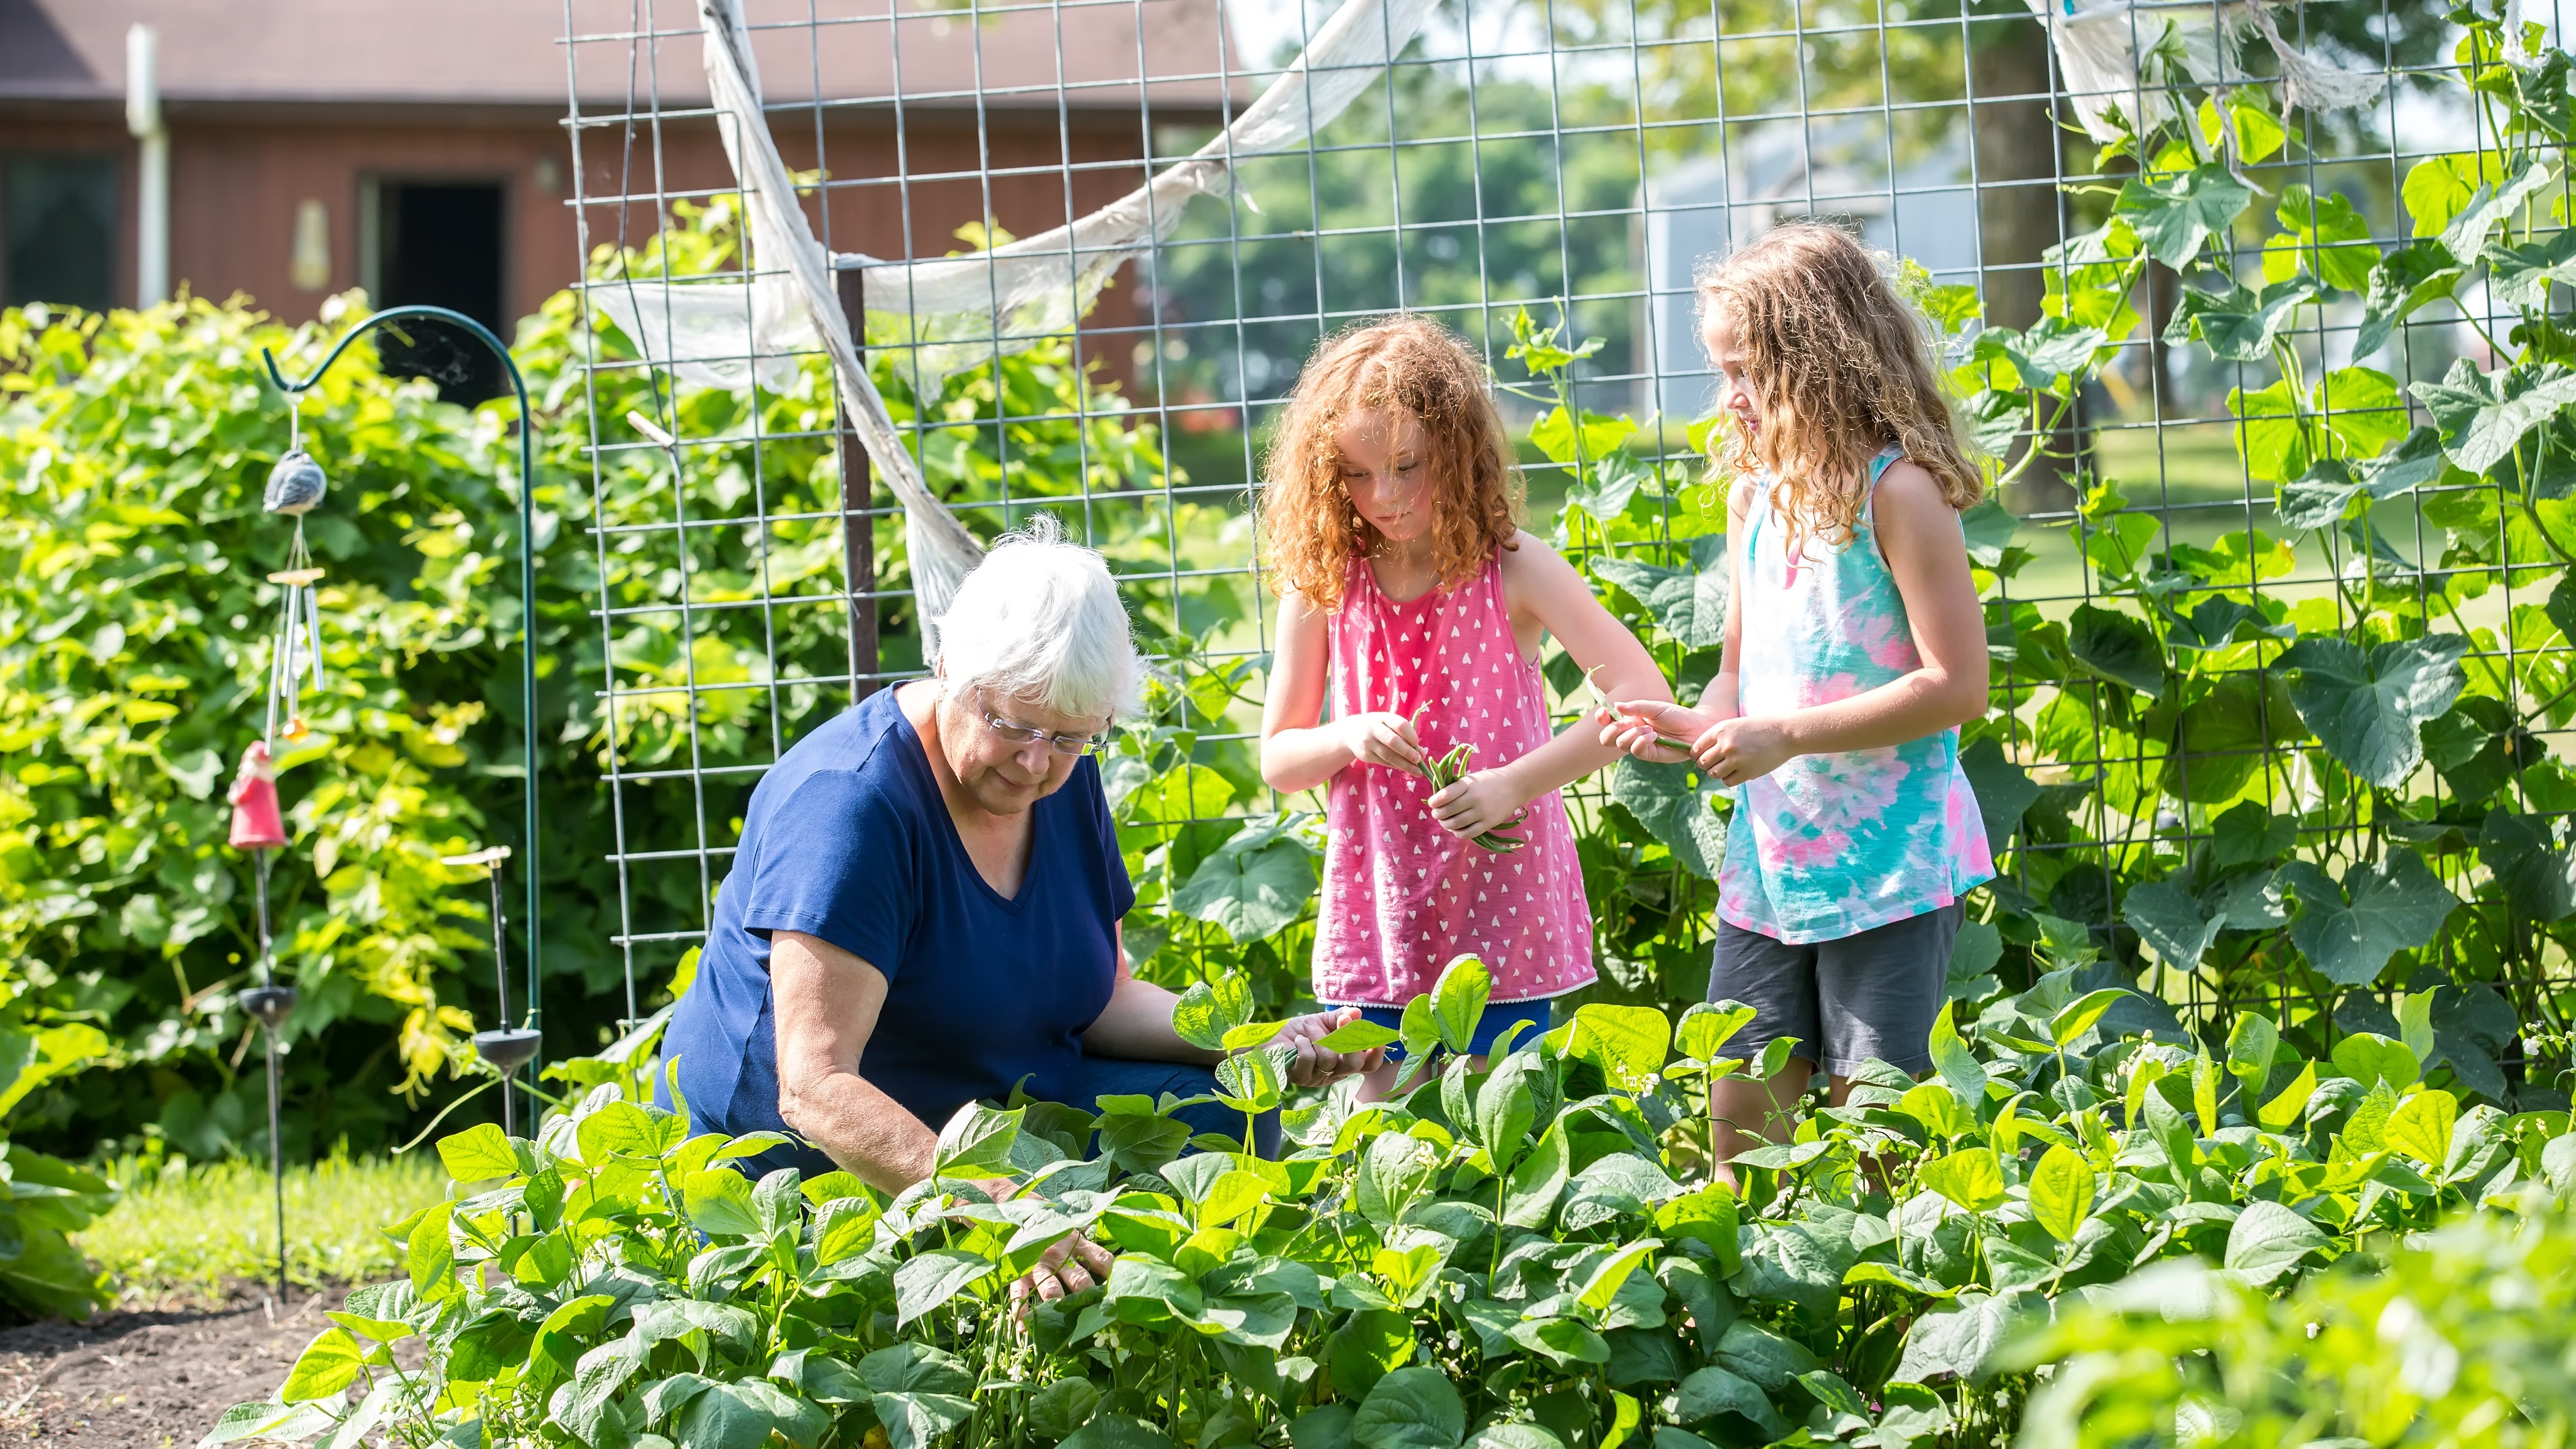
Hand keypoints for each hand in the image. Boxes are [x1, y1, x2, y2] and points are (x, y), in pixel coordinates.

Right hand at [1008, 1232, 1115, 1322]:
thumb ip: (1092, 1240)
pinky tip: (1024, 1327)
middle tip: (1096, 1308)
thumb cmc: (1056, 1226)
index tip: (1120, 1289)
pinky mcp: (1020, 1273)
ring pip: (1051, 1287)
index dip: (1113, 1274)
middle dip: (1088, 1293)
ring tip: (1063, 1312)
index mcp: (1078, 1244)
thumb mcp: (1076, 1227)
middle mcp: (1060, 1256)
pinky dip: (1020, 1310)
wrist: (1022, 1213)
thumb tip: (1116, 1255)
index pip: (1101, 1259)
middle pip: (1078, 1277)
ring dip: (1058, 1301)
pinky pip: (1019, 1293)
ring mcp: (1039, 1266)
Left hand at [1266, 1007, 1387, 1086]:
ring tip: (1307, 1027)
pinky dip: (1304, 1044)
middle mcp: (1333, 1073)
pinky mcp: (1298, 1077)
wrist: (1269, 1038)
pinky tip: (1297, 1040)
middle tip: (1344, 1021)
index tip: (1377, 1038)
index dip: (1376, 1054)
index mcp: (1344, 1061)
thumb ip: (1341, 1018)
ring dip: (1318, 1034)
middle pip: (1354, 1065)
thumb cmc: (1299, 1032)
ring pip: (1329, 1058)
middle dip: (1350, 1041)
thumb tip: (1357, 1013)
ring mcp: (1316, 1078)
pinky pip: (1309, 1059)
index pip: (1368, 1065)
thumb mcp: (1322, 1021)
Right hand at [1338, 712, 1425, 772]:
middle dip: (1407, 752)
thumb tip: (1423, 754)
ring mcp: (1368, 743)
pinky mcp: (1366, 755)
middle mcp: (1374, 729)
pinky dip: (1396, 766)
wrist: (1350, 732)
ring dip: (1404, 764)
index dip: (1410, 734)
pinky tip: (1405, 769)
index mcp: (1383, 718)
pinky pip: (1383, 762)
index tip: (1417, 743)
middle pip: (1392, 741)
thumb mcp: (1389, 725)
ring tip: (1417, 771)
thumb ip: (1405, 736)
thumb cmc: (1378, 727)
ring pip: (1388, 755)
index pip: (1399, 724)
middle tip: (1418, 760)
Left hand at [1429, 766, 1533, 840]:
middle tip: (1437, 814)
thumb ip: (1456, 788)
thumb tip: (1437, 801)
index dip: (1434, 801)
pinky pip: (1467, 834)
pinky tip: (1457, 829)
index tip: (1432, 803)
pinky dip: (1458, 833)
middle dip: (1438, 814)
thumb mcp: (1472, 778)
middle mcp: (1474, 798)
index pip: (1445, 795)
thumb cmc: (1489, 781)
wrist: (1514, 786)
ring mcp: (1482, 812)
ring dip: (1446, 825)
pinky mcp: (1488, 823)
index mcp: (1468, 784)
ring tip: (1446, 822)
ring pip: (1455, 824)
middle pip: (1447, 811)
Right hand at [1602, 699, 1714, 763]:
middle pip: (1606, 738)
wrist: (1696, 728)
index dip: (1602, 718)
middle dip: (1613, 729)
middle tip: (1628, 723)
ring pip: (1620, 744)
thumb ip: (1635, 707)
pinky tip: (1653, 736)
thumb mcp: (1655, 707)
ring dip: (1632, 734)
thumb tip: (1616, 706)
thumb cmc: (1677, 715)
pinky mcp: (1649, 755)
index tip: (1604, 712)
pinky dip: (1641, 742)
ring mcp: (1639, 745)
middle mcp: (1631, 733)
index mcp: (1630, 720)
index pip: (1607, 722)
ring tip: (1649, 729)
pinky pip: (1635, 751)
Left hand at [1693, 716, 1796, 784]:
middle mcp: (1725, 745)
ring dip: (1718, 772)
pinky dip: (1730, 779)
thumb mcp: (1736, 725)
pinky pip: (1727, 781)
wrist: (1786, 733)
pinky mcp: (1747, 772)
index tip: (1702, 757)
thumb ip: (1719, 738)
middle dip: (1707, 765)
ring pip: (1713, 774)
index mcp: (1720, 730)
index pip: (1696, 748)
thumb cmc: (1761, 727)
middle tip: (1716, 763)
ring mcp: (1736, 759)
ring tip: (1728, 767)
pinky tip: (1738, 772)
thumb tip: (1700, 756)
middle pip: (1702, 763)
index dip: (1697, 755)